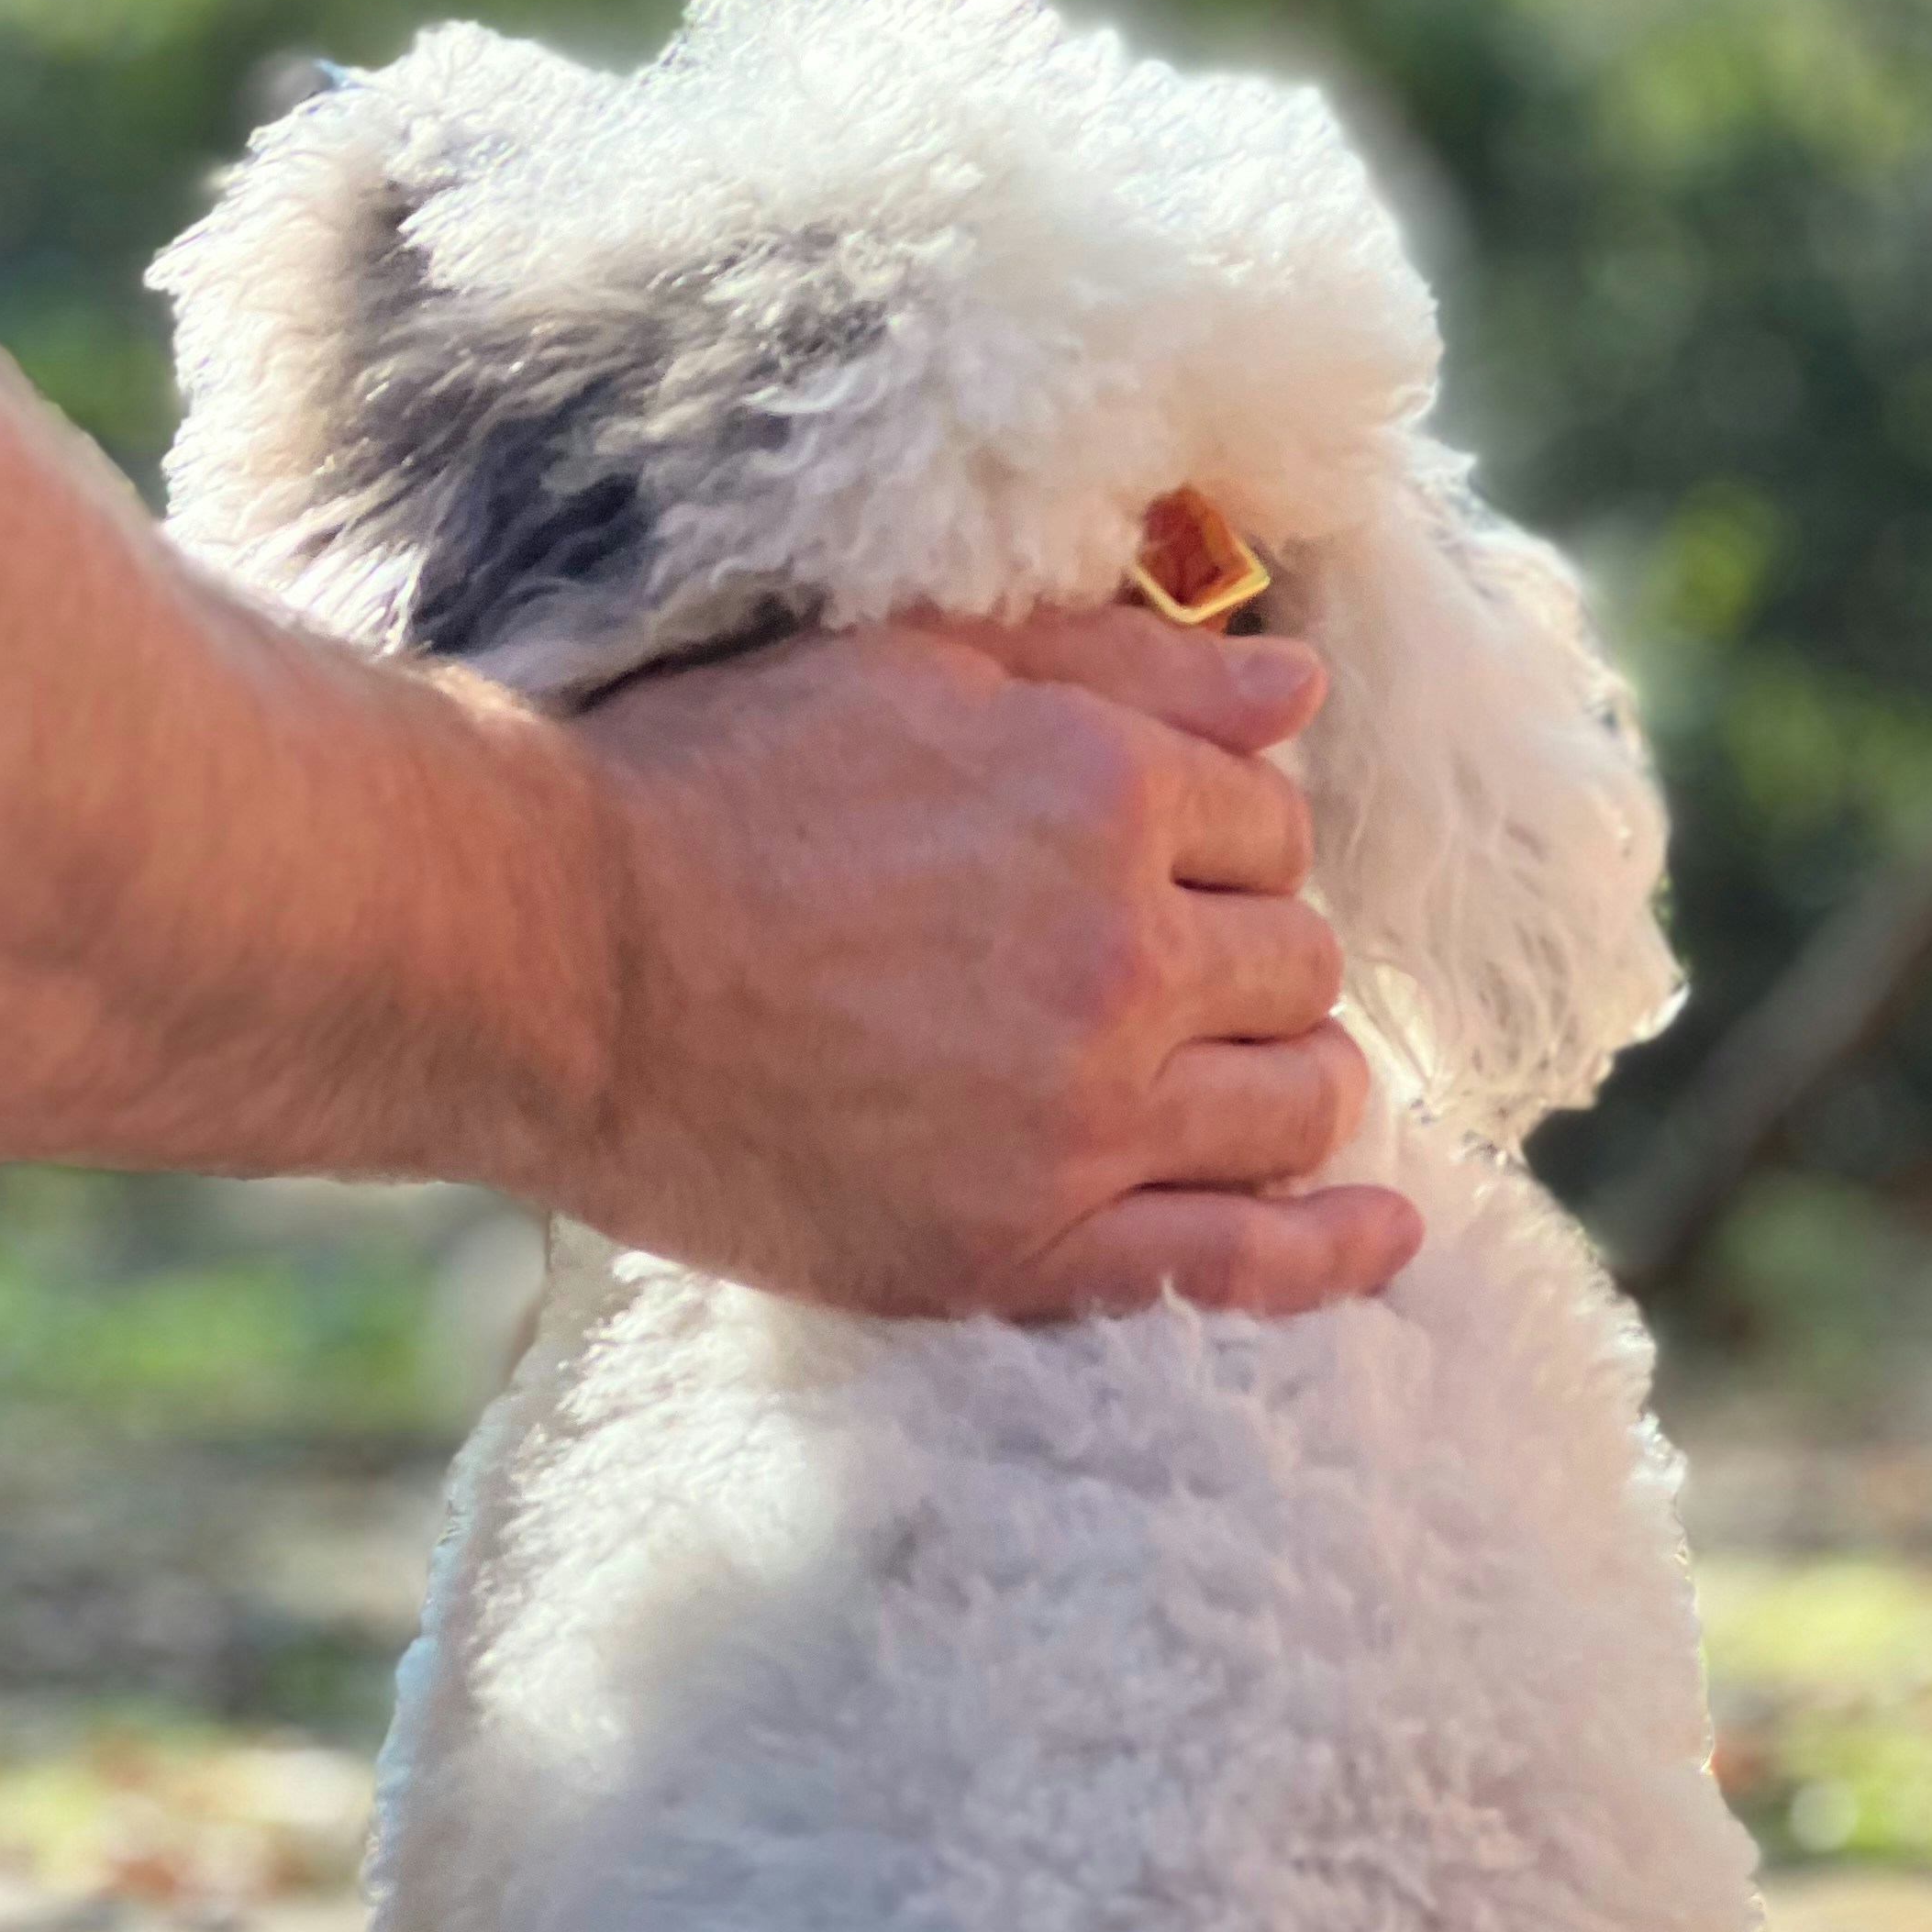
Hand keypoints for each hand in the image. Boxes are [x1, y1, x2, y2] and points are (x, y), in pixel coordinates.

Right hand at [560, 608, 1423, 1317]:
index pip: (1269, 822)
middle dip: (1247, 957)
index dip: (1217, 842)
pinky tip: (1380, 1238)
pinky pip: (1238, 1264)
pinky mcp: (1024, 1250)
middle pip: (1297, 962)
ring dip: (1288, 1081)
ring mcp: (1083, 1117)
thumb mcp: (913, 668)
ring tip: (1229, 1079)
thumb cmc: (710, 789)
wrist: (551, 958)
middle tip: (1156, 970)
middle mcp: (1121, 953)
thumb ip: (1119, 667)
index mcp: (1103, 789)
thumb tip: (1300, 686)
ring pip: (1297, 1101)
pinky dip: (1328, 1253)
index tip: (1146, 865)